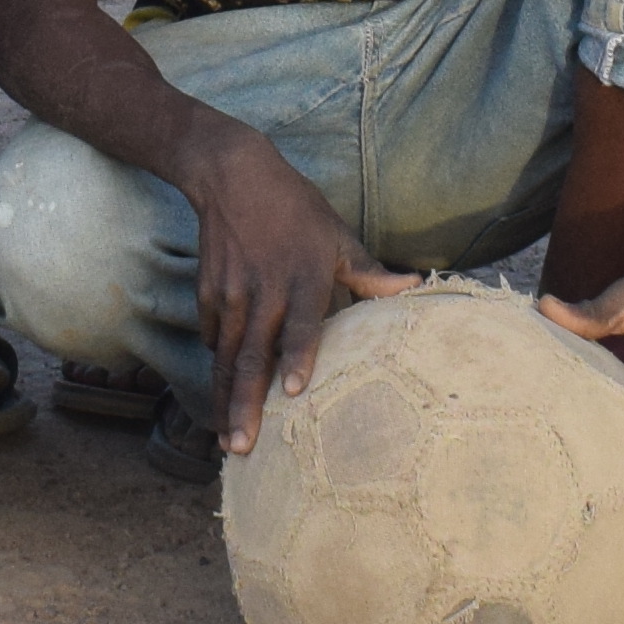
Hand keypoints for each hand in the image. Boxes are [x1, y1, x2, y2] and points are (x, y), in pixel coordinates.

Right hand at [181, 124, 401, 457]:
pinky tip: (221, 399)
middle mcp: (264, 290)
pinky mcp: (207, 294)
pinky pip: (212, 339)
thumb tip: (416, 286)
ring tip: (226, 442)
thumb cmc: (296, 208)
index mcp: (303, 276)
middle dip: (246, 404)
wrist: (233, 176)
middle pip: (253, 354)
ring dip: (225, 401)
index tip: (294, 392)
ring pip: (226, 357)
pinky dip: (218, 369)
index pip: (301, 323)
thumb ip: (370, 272)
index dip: (298, 356)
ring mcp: (231, 294)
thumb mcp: (337, 235)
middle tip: (244, 447)